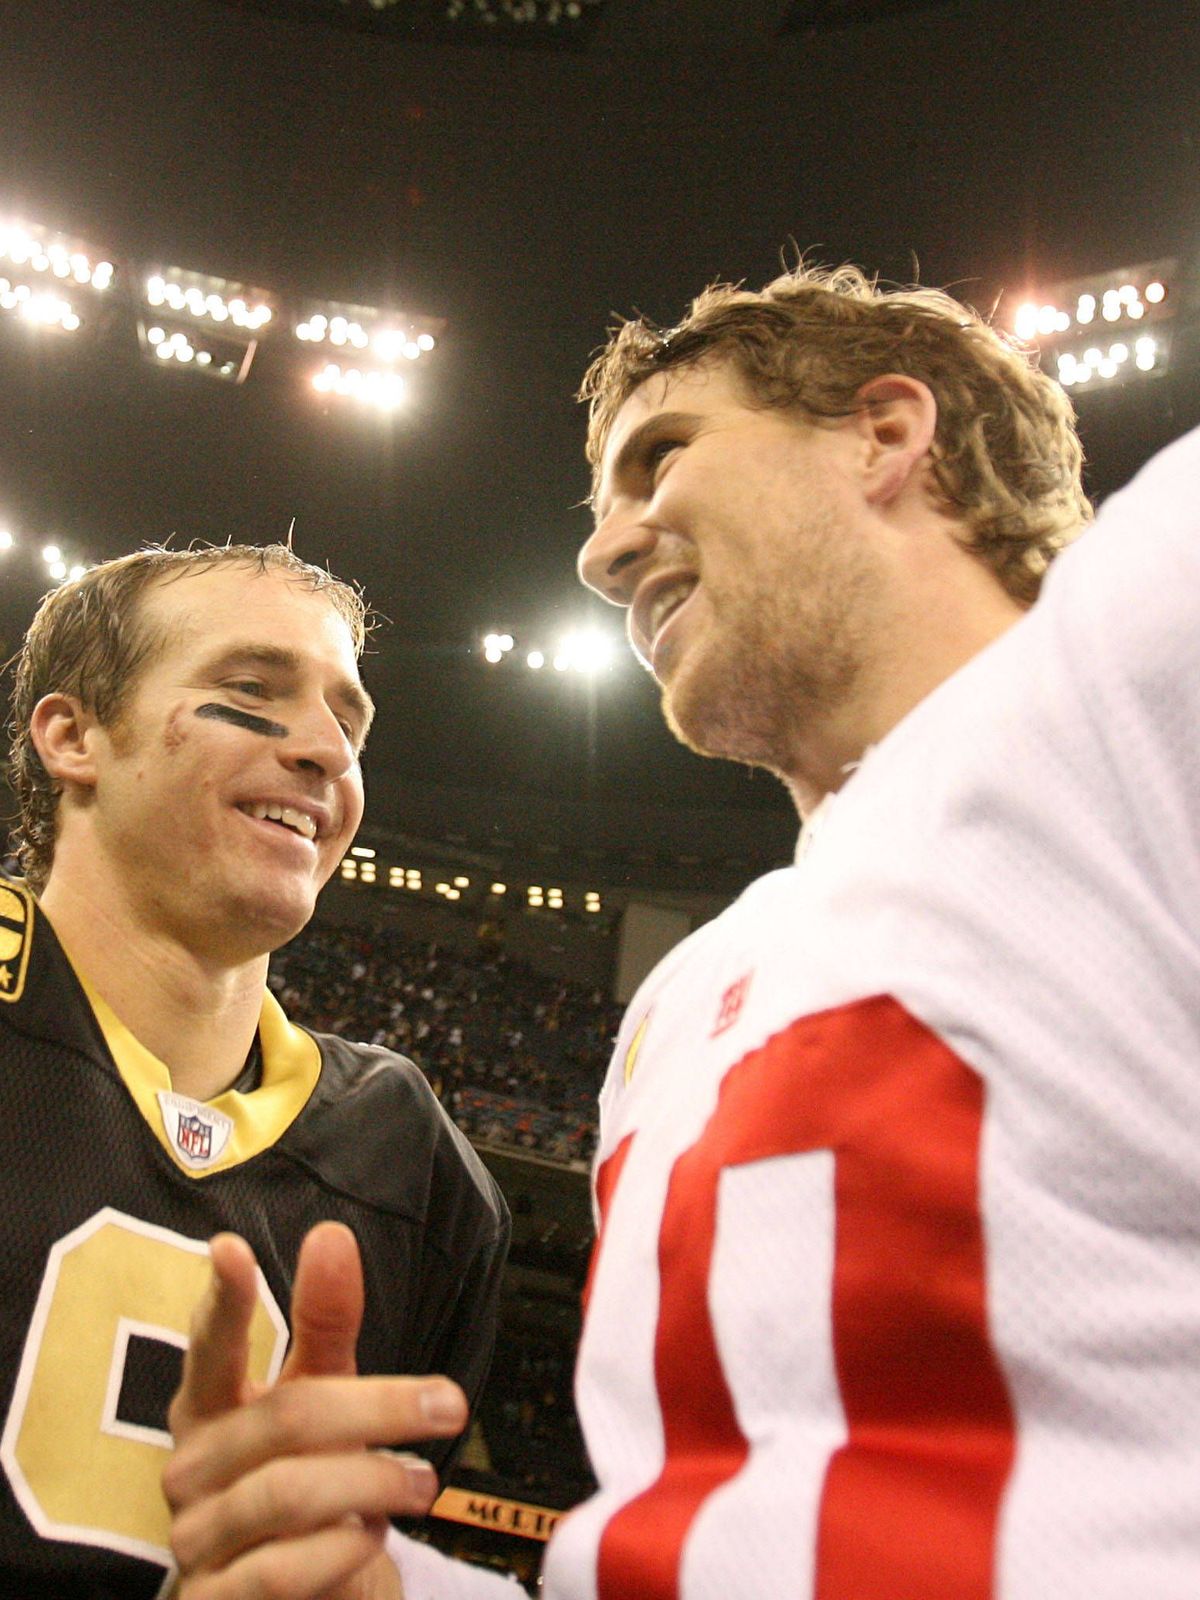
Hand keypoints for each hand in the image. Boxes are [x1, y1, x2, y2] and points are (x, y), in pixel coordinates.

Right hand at [164, 1223, 468, 1599]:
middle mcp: (190, 1468)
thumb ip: (326, 1322)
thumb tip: (331, 1235)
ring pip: (290, 1493)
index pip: (210, 1348)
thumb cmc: (308, 1479)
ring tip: (418, 1485)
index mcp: (210, 1408)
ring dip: (373, 1486)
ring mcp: (196, 1539)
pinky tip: (366, 1542)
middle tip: (449, 1405)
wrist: (301, 1597)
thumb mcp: (323, 1394)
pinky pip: (283, 1571)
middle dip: (380, 1408)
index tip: (230, 1248)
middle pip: (289, 1416)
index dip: (223, 1301)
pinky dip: (342, 1552)